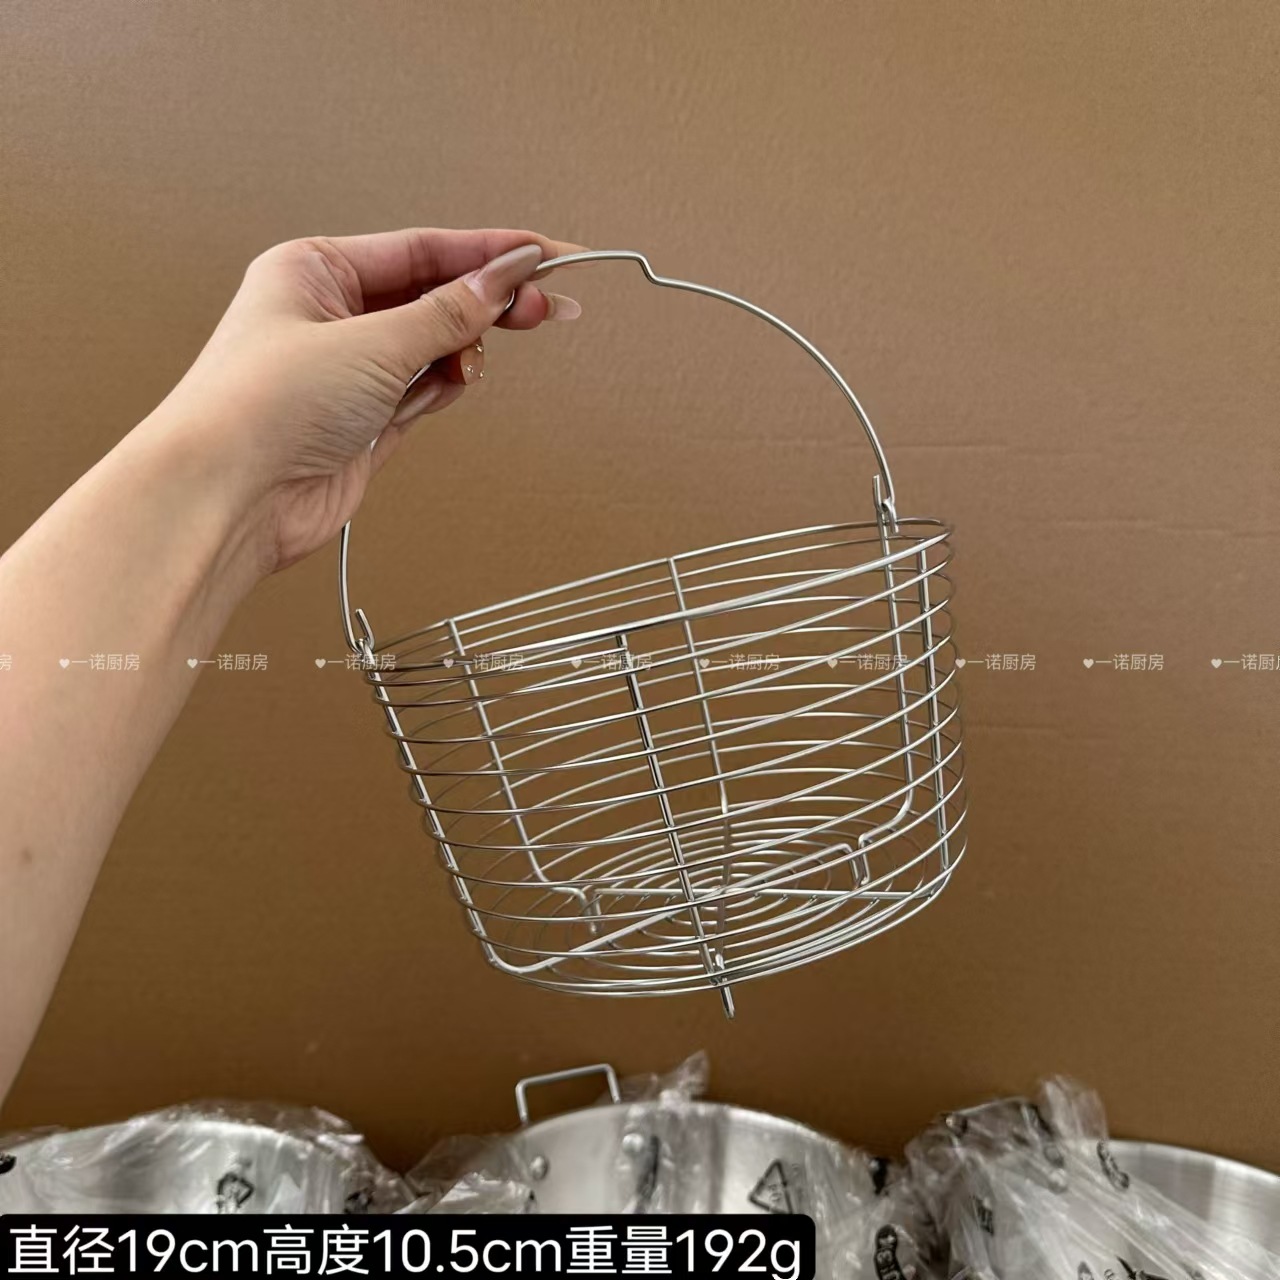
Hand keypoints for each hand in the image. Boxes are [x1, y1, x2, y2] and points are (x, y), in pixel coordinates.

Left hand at [148, 227, 584, 575]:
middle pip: (433, 296)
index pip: (422, 250)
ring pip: (434, 346)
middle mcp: (330, 317)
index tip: (545, 256)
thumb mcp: (370, 343)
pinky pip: (424, 390)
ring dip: (462, 351)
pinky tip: (453, 384)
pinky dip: (445, 386)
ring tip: (471, 361)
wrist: (228, 497)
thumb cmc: (260, 407)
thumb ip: (447, 312)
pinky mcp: (364, 422)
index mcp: (314, 271)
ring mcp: (348, 372)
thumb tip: (503, 279)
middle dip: (488, 301)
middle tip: (545, 306)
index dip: (490, 252)